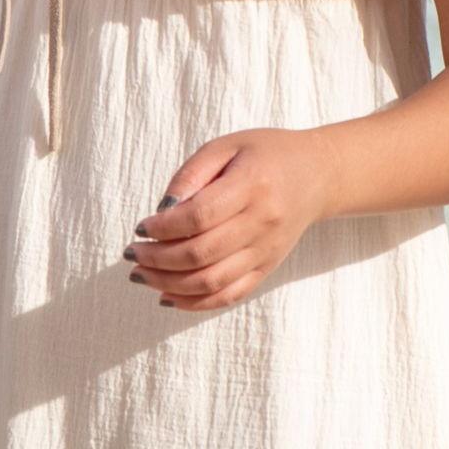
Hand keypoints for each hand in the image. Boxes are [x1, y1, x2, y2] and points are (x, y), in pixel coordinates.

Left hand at [124, 127, 340, 311]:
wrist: (316, 175)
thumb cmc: (265, 154)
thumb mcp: (227, 146)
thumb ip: (192, 174)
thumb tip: (161, 210)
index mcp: (252, 185)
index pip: (199, 216)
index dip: (163, 227)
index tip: (141, 227)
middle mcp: (262, 222)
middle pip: (202, 253)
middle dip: (158, 259)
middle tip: (132, 254)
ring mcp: (266, 251)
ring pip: (212, 282)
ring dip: (169, 284)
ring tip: (141, 275)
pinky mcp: (267, 269)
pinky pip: (229, 296)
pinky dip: (195, 303)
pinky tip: (167, 295)